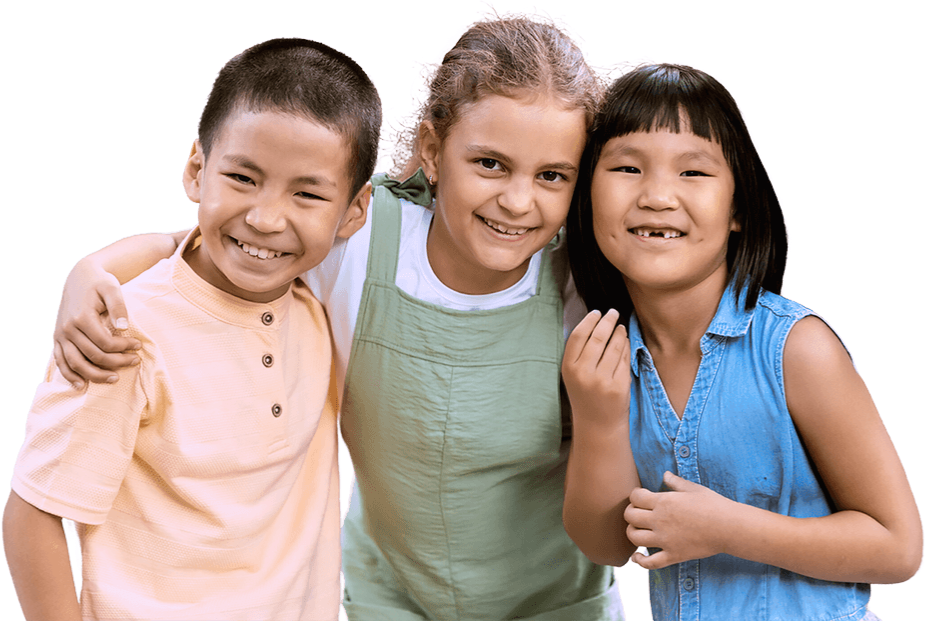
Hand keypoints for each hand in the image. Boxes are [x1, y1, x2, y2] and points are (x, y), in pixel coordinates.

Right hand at [52, 265, 139, 387]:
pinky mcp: (57, 339)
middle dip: (117, 362)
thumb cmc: (98, 283)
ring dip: (96, 375)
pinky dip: (70, 375)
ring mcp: (60, 336)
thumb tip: (124, 328)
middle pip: (93, 355)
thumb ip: (119, 307)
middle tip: (135, 361)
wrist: (78, 277)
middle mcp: (67, 329)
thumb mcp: (112, 288)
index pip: (105, 342)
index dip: (124, 348)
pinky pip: (60, 361)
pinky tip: (81, 385)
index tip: (138, 345)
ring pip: (76, 364)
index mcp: (82, 317)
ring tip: (115, 379)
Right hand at [562, 309, 630, 427]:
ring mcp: (602, 380)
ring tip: (620, 327)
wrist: (597, 425)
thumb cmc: (585, 396)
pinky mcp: (619, 386)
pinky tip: (625, 341)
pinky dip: (626, 347)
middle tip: (613, 313)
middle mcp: (584, 373)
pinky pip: (625, 359)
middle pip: (598, 338)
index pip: (578, 336)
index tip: (596, 313)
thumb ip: (579, 353)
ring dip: (619, 333)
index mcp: (569, 368)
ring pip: (614, 346)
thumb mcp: (573, 375)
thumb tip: (594, 323)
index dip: (589, 321)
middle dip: (607, 321)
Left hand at [625, 471, 732, 569]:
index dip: (634, 496)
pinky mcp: (673, 555)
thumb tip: (665, 474)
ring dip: (632, 532)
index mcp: (663, 502)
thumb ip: (675, 482)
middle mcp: (660, 520)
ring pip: (634, 538)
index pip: (635, 497)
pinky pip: (650, 562)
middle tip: (638, 512)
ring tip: (638, 530)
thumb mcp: (693, 488)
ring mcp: (665, 540)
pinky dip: (640, 560)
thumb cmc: (713, 504)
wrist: (729, 527)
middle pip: (630, 516)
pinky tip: (637, 556)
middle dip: (630, 512)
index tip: (640, 496)